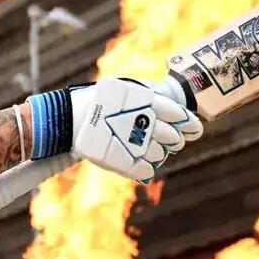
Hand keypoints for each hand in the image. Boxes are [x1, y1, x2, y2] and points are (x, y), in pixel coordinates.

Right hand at [27, 77, 202, 182]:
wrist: (65, 119)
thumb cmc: (93, 101)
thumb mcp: (123, 89)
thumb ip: (146, 94)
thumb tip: (168, 100)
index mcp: (146, 102)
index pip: (178, 114)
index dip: (189, 123)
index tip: (193, 128)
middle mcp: (145, 122)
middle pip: (173, 137)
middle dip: (173, 138)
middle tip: (169, 138)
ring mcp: (135, 144)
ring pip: (161, 154)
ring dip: (158, 152)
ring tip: (144, 147)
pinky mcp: (125, 162)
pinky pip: (147, 169)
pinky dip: (145, 167)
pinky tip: (140, 162)